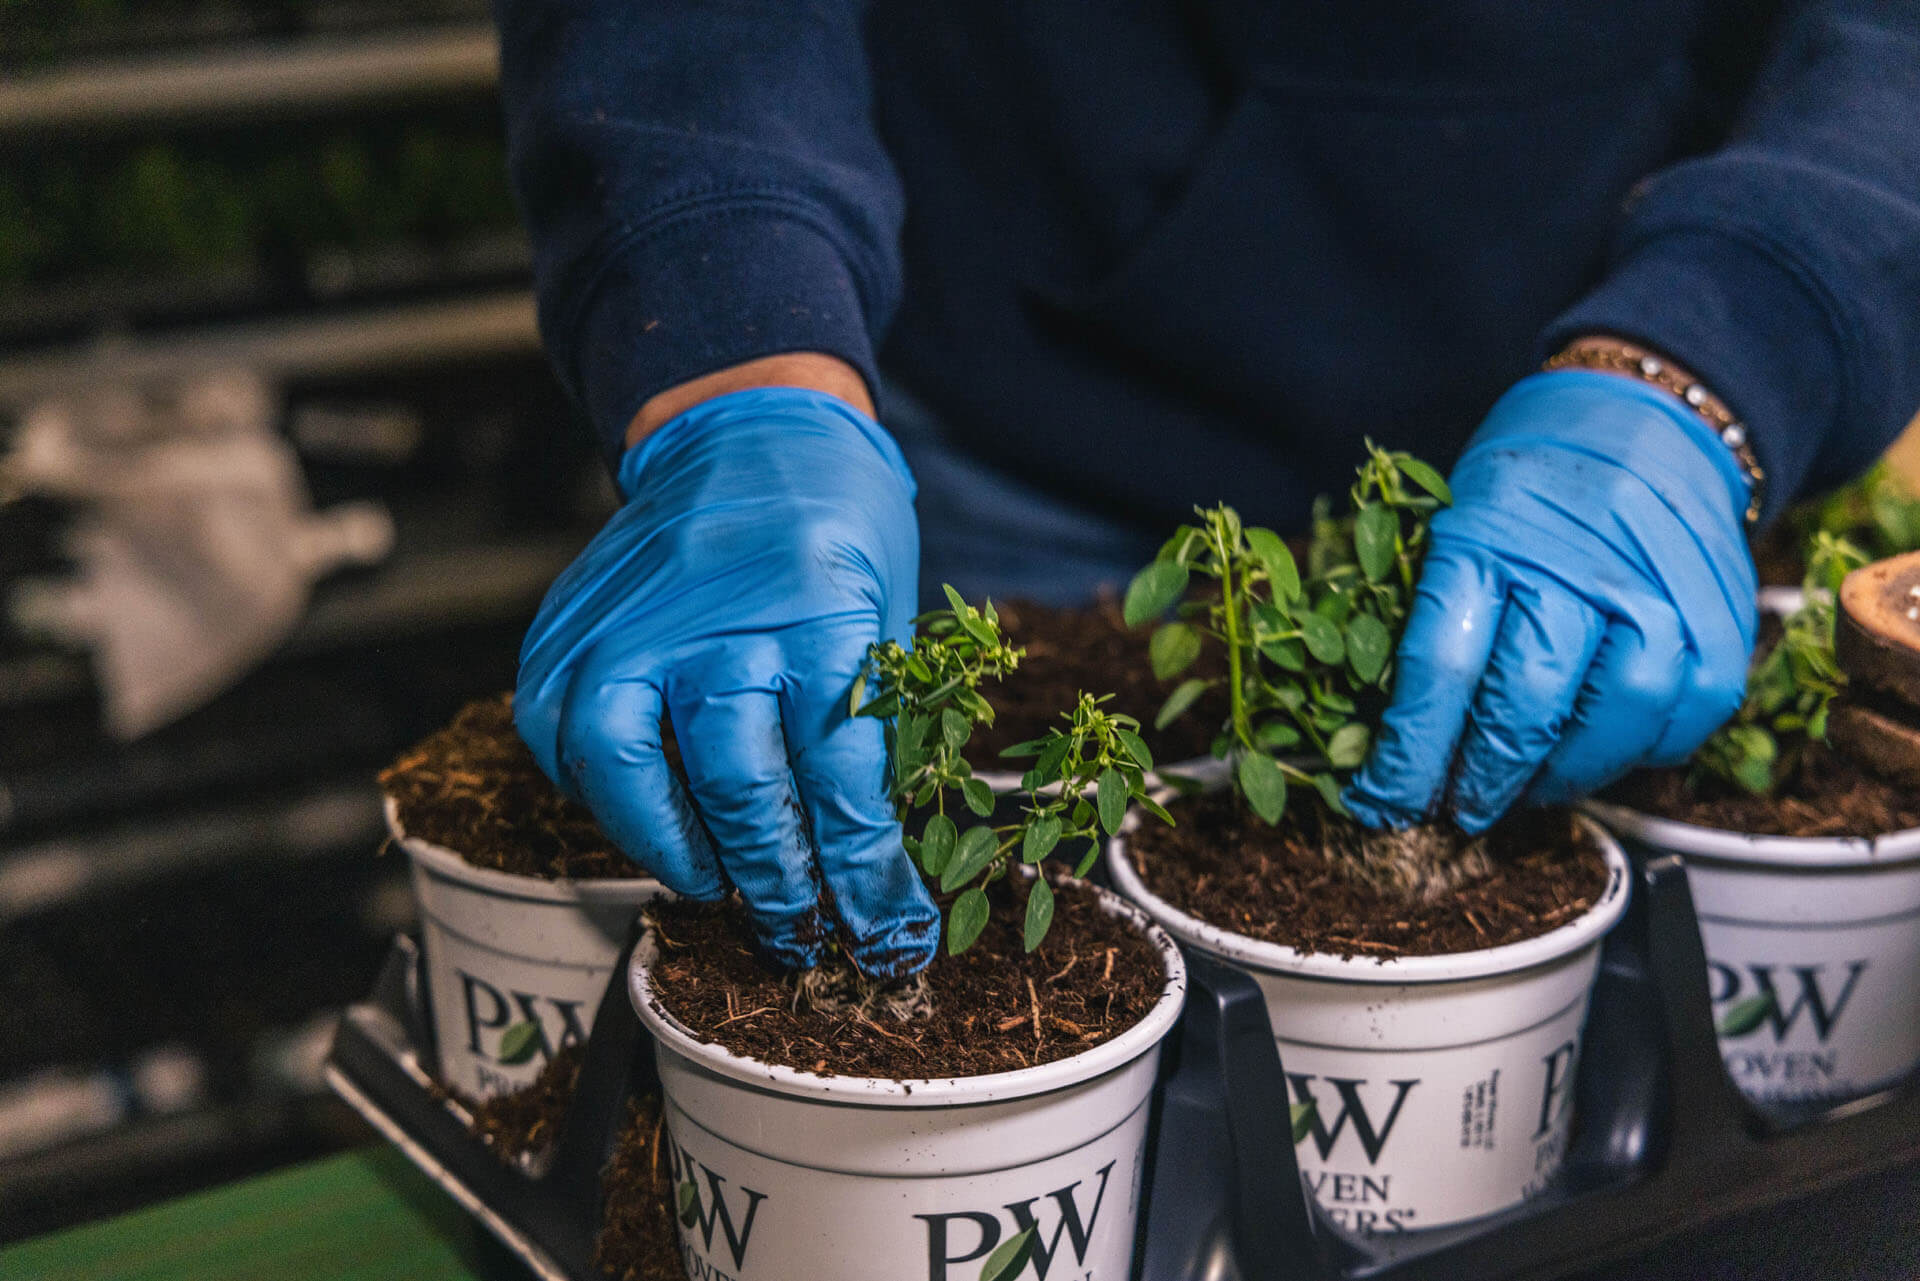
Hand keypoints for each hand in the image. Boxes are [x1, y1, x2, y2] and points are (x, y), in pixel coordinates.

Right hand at [515, 387, 936, 975]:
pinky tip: (651, 816)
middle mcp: (714, 618)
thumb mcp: (888, 618)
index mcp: (818, 612)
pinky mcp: (567, 628)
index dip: (863, 876)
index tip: (887, 934)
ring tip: (716, 882)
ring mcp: (627, 621)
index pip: (839, 778)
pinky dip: (603, 796)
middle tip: (798, 928)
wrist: (748, 430)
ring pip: (624, 770)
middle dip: (775, 880)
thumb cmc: (837, 532)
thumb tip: (873, 868)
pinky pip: (563, 739)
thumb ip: (871, 733)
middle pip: (735, 784)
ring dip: (674, 848)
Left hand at [1343, 369, 1758, 831]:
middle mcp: (1578, 563)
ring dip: (1564, 777)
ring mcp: (1660, 589)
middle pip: (1526, 704)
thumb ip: (1435, 619)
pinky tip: (1600, 751)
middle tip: (1459, 809)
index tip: (1382, 802)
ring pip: (1617, 719)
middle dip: (1482, 779)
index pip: (1440, 668)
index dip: (1408, 754)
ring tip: (1529, 790)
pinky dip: (1639, 752)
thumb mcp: (1456, 521)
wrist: (1647, 414)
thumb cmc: (1532, 486)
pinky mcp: (1723, 616)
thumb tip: (1393, 741)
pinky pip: (1685, 716)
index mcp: (1487, 537)